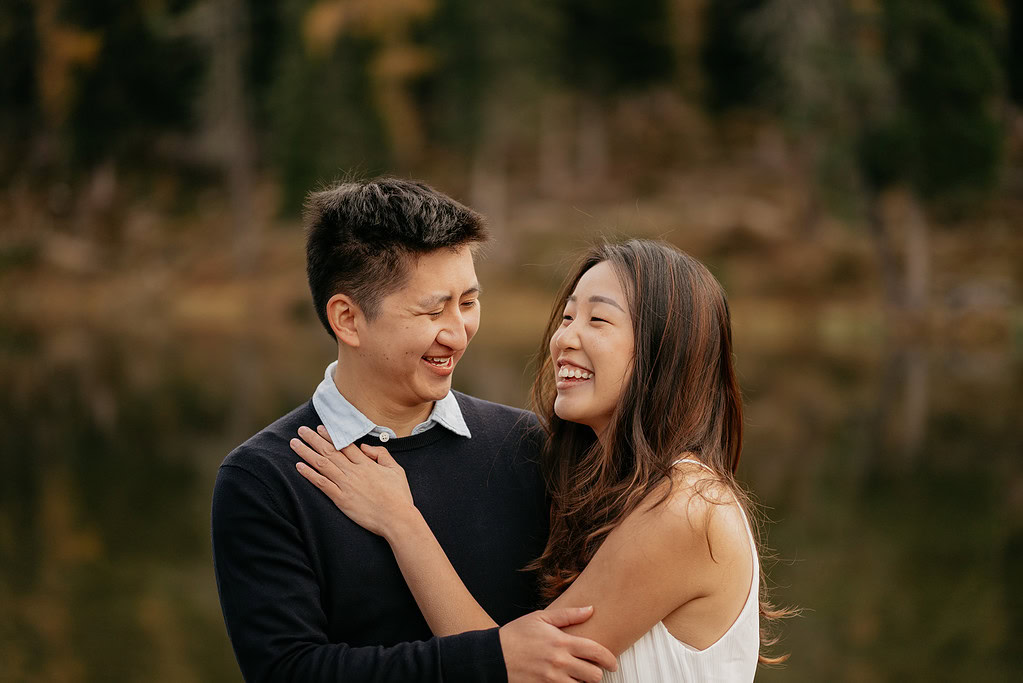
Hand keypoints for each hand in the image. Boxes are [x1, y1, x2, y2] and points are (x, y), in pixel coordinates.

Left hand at [291, 425, 416, 537]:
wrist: (397, 518)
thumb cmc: (398, 496)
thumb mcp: (396, 470)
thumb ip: (381, 454)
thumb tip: (364, 447)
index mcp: (366, 464)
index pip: (345, 445)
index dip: (331, 435)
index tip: (320, 428)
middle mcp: (354, 472)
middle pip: (330, 451)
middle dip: (314, 439)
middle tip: (302, 430)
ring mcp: (346, 485)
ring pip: (322, 464)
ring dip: (307, 452)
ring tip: (295, 443)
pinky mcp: (341, 499)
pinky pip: (322, 484)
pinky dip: (310, 474)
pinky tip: (299, 466)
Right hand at [500, 607, 616, 682]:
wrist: (493, 656)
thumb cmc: (517, 634)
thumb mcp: (541, 618)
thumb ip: (568, 615)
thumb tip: (590, 609)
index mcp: (561, 642)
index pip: (595, 652)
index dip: (609, 659)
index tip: (612, 662)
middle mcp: (559, 662)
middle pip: (594, 675)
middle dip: (597, 673)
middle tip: (593, 669)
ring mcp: (552, 679)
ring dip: (583, 682)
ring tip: (578, 676)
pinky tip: (566, 681)